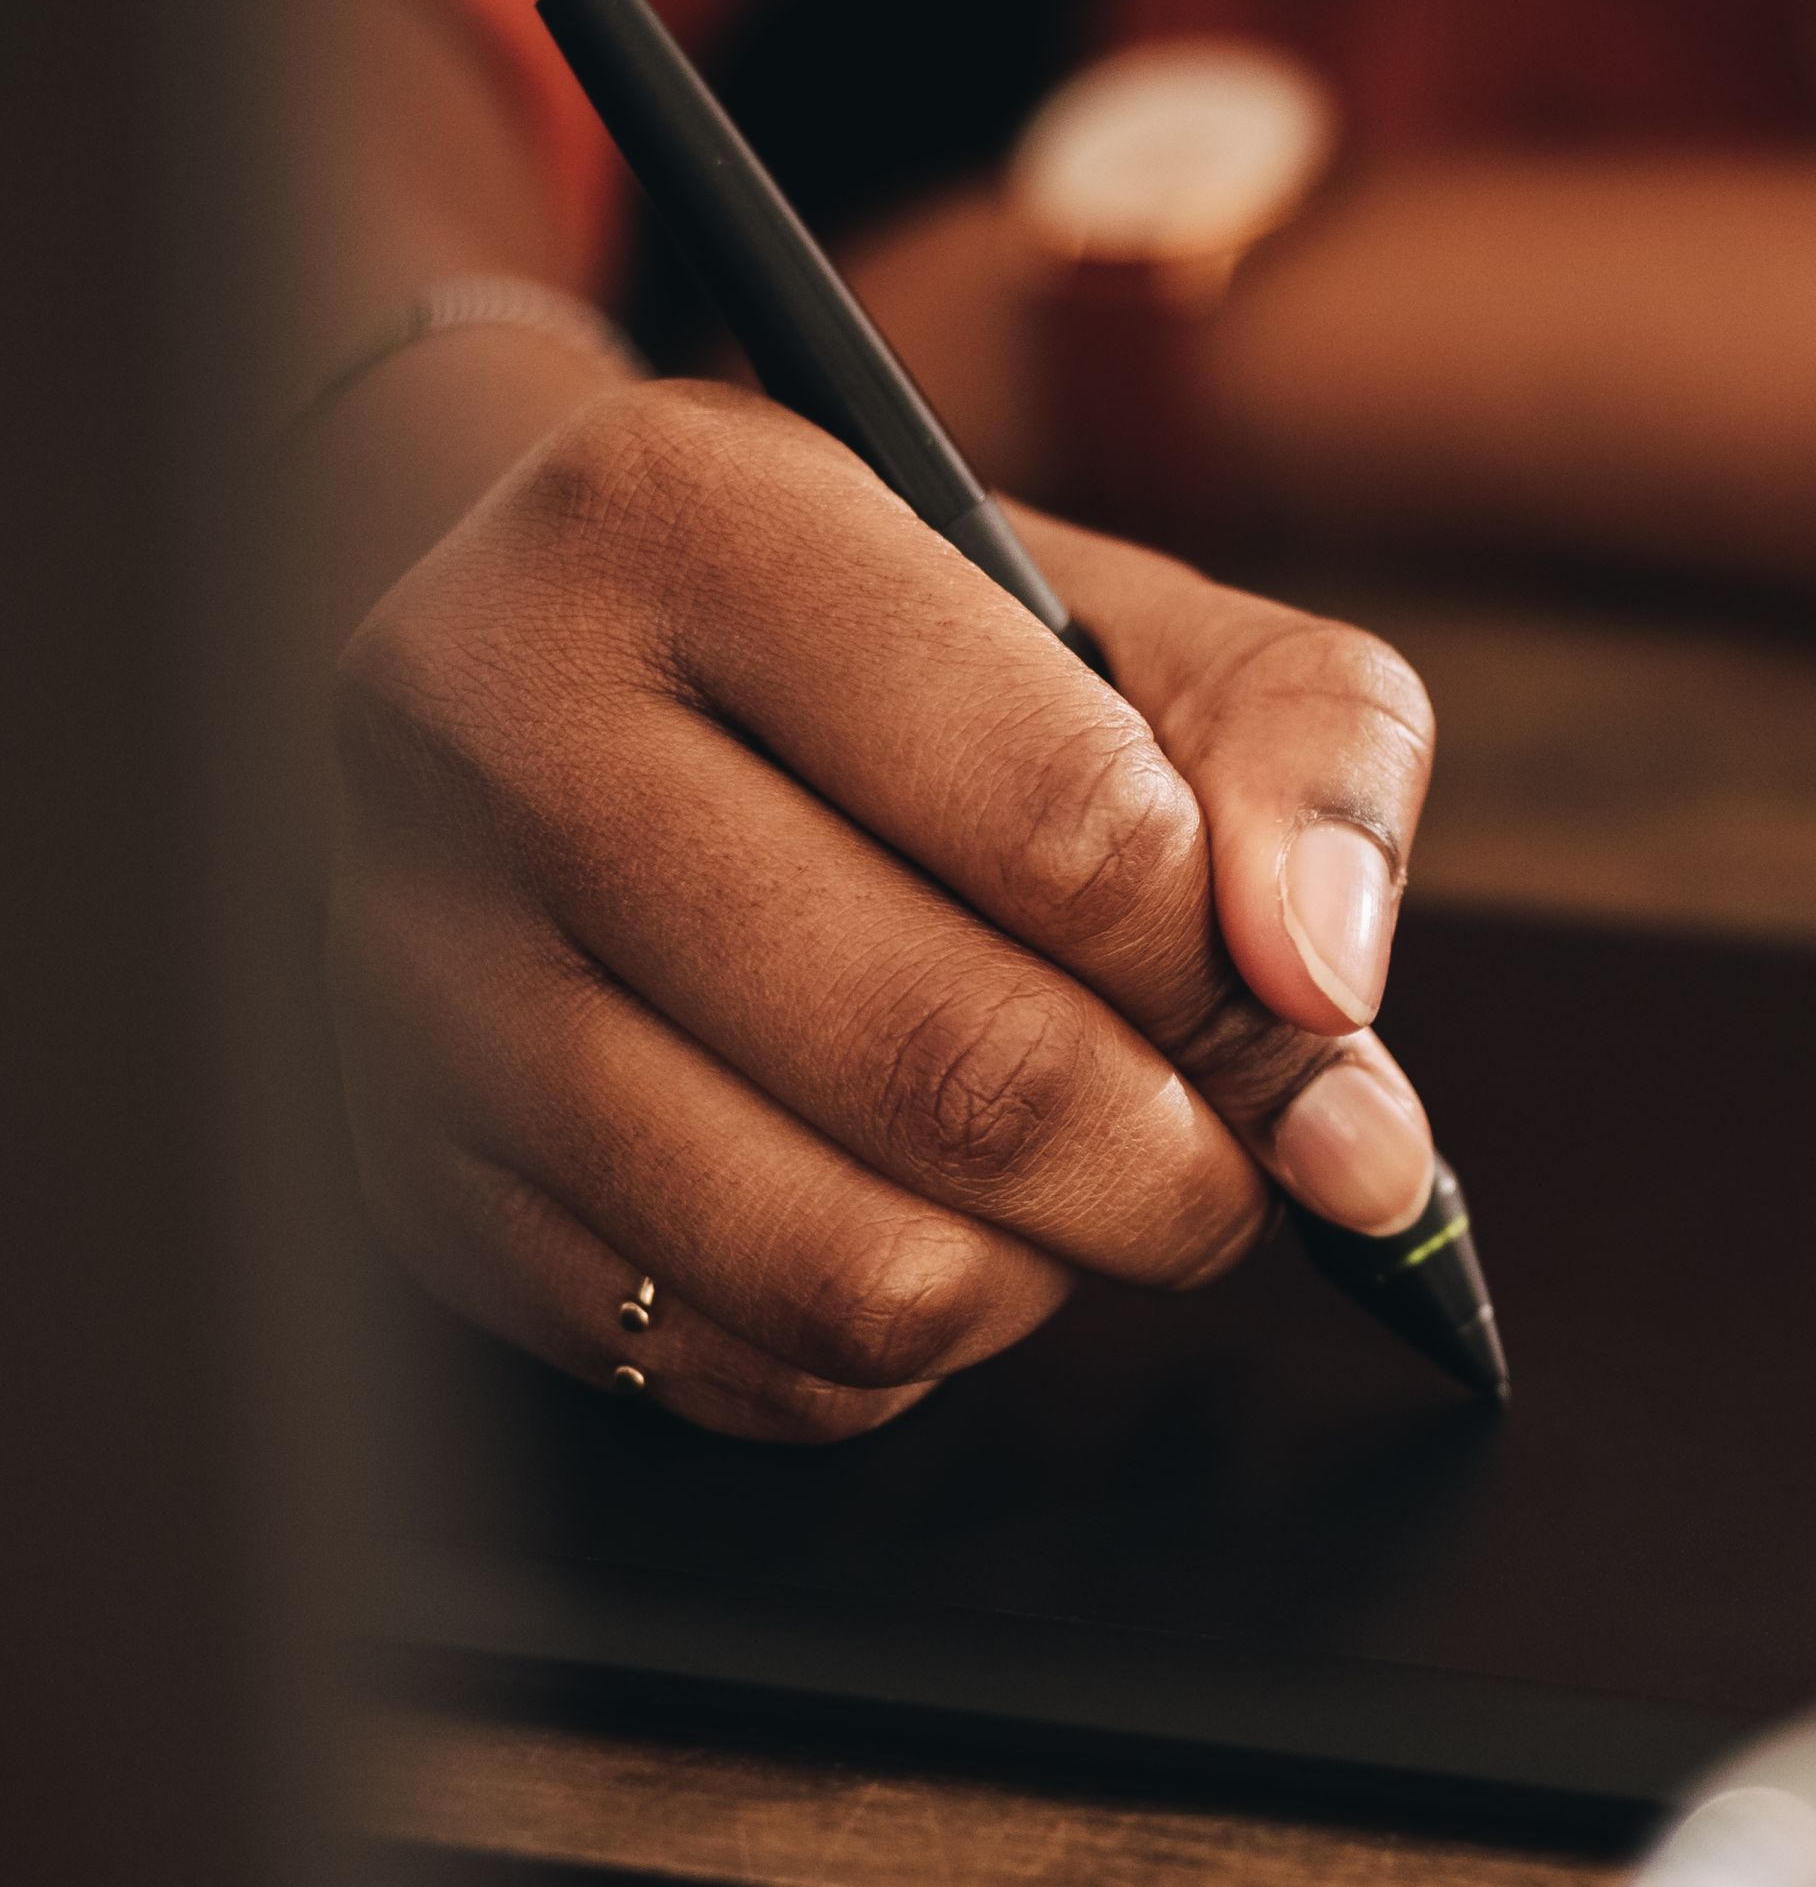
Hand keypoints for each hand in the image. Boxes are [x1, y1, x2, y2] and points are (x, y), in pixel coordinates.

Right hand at [327, 379, 1443, 1438]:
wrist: (578, 683)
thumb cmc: (899, 656)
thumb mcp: (1132, 614)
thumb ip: (1307, 756)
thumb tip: (1326, 994)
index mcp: (687, 519)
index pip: (1061, 821)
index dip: (1240, 979)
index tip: (1307, 1026)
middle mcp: (500, 730)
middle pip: (956, 1071)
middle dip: (1177, 1168)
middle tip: (1245, 1158)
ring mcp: (424, 974)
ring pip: (849, 1269)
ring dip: (1045, 1276)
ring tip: (1079, 1185)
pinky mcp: (418, 1174)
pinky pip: (747, 1368)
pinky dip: (901, 1346)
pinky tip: (914, 1214)